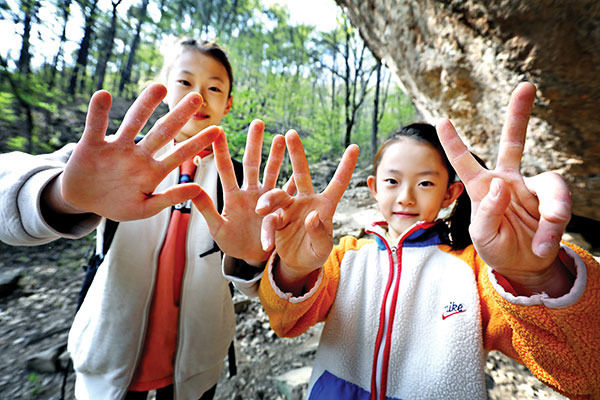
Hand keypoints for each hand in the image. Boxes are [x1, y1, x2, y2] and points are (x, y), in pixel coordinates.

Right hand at [57, 83, 220, 220]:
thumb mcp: (145, 209)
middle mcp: (138, 154)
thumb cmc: (117, 204)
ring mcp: (117, 147)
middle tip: (197, 97)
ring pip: (133, 122)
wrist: (83, 201)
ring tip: (159, 87)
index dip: (198, 142)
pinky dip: (98, 111)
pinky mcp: (91, 144)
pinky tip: (104, 95)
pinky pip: (96, 125)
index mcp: (153, 170)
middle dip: (179, 116)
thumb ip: (169, 199)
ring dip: (145, 104)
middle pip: (162, 131)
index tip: (218, 129)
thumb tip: (197, 188)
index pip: (180, 153)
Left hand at [192, 120, 285, 264]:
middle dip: (255, 143)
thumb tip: (191, 188)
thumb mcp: (217, 228)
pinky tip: (300, 165)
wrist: (253, 259)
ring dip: (277, 156)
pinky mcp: (281, 209)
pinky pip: (289, 192)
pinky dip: (294, 179)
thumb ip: (206, 209)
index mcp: (233, 197)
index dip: (222, 151)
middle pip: (253, 163)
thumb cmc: (232, 245)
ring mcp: (267, 200)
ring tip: (281, 137)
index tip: (218, 130)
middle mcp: (251, 193)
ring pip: (272, 172)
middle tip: (258, 122)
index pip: (226, 169)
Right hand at [255, 130, 358, 286]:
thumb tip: (311, 217)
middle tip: (290, 134)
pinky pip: (268, 218)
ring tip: (262, 209)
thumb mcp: (321, 249)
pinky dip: (266, 230)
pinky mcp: (276, 218)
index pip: (337, 183)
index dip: (346, 166)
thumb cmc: (316, 254)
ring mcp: (290, 208)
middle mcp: (307, 201)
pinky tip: (267, 244)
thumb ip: (319, 233)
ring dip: (270, 199)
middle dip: (296, 154)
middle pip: (302, 173)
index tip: (354, 146)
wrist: (297, 265)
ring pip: (278, 193)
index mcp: (325, 206)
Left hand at [436, 82, 572, 294]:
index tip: (441, 120)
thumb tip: (500, 184)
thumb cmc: (497, 247)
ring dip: (552, 212)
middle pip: (514, 142)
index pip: (465, 161)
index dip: (453, 142)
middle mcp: (506, 181)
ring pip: (551, 182)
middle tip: (526, 86)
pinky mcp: (552, 201)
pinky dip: (553, 227)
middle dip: (519, 114)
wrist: (524, 265)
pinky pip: (559, 205)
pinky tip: (544, 243)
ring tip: (541, 239)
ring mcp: (531, 189)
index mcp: (481, 188)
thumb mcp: (482, 236)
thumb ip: (487, 213)